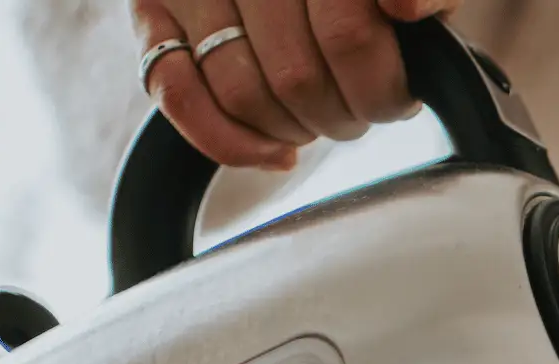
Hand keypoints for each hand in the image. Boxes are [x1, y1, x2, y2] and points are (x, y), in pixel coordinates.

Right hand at [131, 0, 461, 169]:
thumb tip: (406, 7)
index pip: (348, 36)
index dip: (382, 88)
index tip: (400, 99)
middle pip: (295, 76)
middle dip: (343, 115)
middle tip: (364, 111)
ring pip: (240, 93)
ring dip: (294, 130)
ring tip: (324, 117)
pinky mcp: (152, 10)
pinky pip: (175, 91)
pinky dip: (229, 142)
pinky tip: (279, 153)